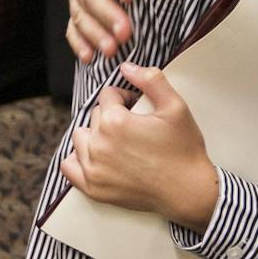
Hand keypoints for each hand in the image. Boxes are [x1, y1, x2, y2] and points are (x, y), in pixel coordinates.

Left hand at [61, 65, 216, 228]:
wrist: (188, 191)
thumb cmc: (184, 150)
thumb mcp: (175, 107)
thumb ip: (151, 80)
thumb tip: (126, 67)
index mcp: (114, 122)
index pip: (107, 95)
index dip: (126, 97)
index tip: (140, 108)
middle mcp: (98, 145)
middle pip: (95, 115)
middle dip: (113, 116)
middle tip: (135, 127)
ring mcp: (93, 168)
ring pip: (81, 138)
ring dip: (96, 135)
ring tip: (119, 142)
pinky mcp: (93, 188)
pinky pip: (69, 166)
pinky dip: (79, 159)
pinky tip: (97, 157)